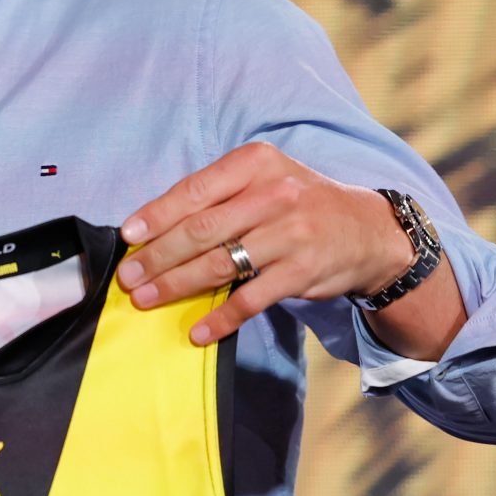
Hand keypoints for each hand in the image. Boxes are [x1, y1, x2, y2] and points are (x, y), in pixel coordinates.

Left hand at [116, 143, 418, 347]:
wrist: (367, 231)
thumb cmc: (298, 203)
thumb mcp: (264, 179)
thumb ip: (218, 195)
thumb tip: (155, 226)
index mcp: (256, 164)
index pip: (195, 190)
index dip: (157, 215)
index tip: (128, 237)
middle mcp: (274, 194)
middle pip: (202, 229)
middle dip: (158, 256)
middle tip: (129, 277)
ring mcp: (291, 234)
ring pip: (221, 264)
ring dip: (177, 285)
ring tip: (146, 299)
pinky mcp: (302, 272)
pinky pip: (251, 299)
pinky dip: (221, 318)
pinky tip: (197, 331)